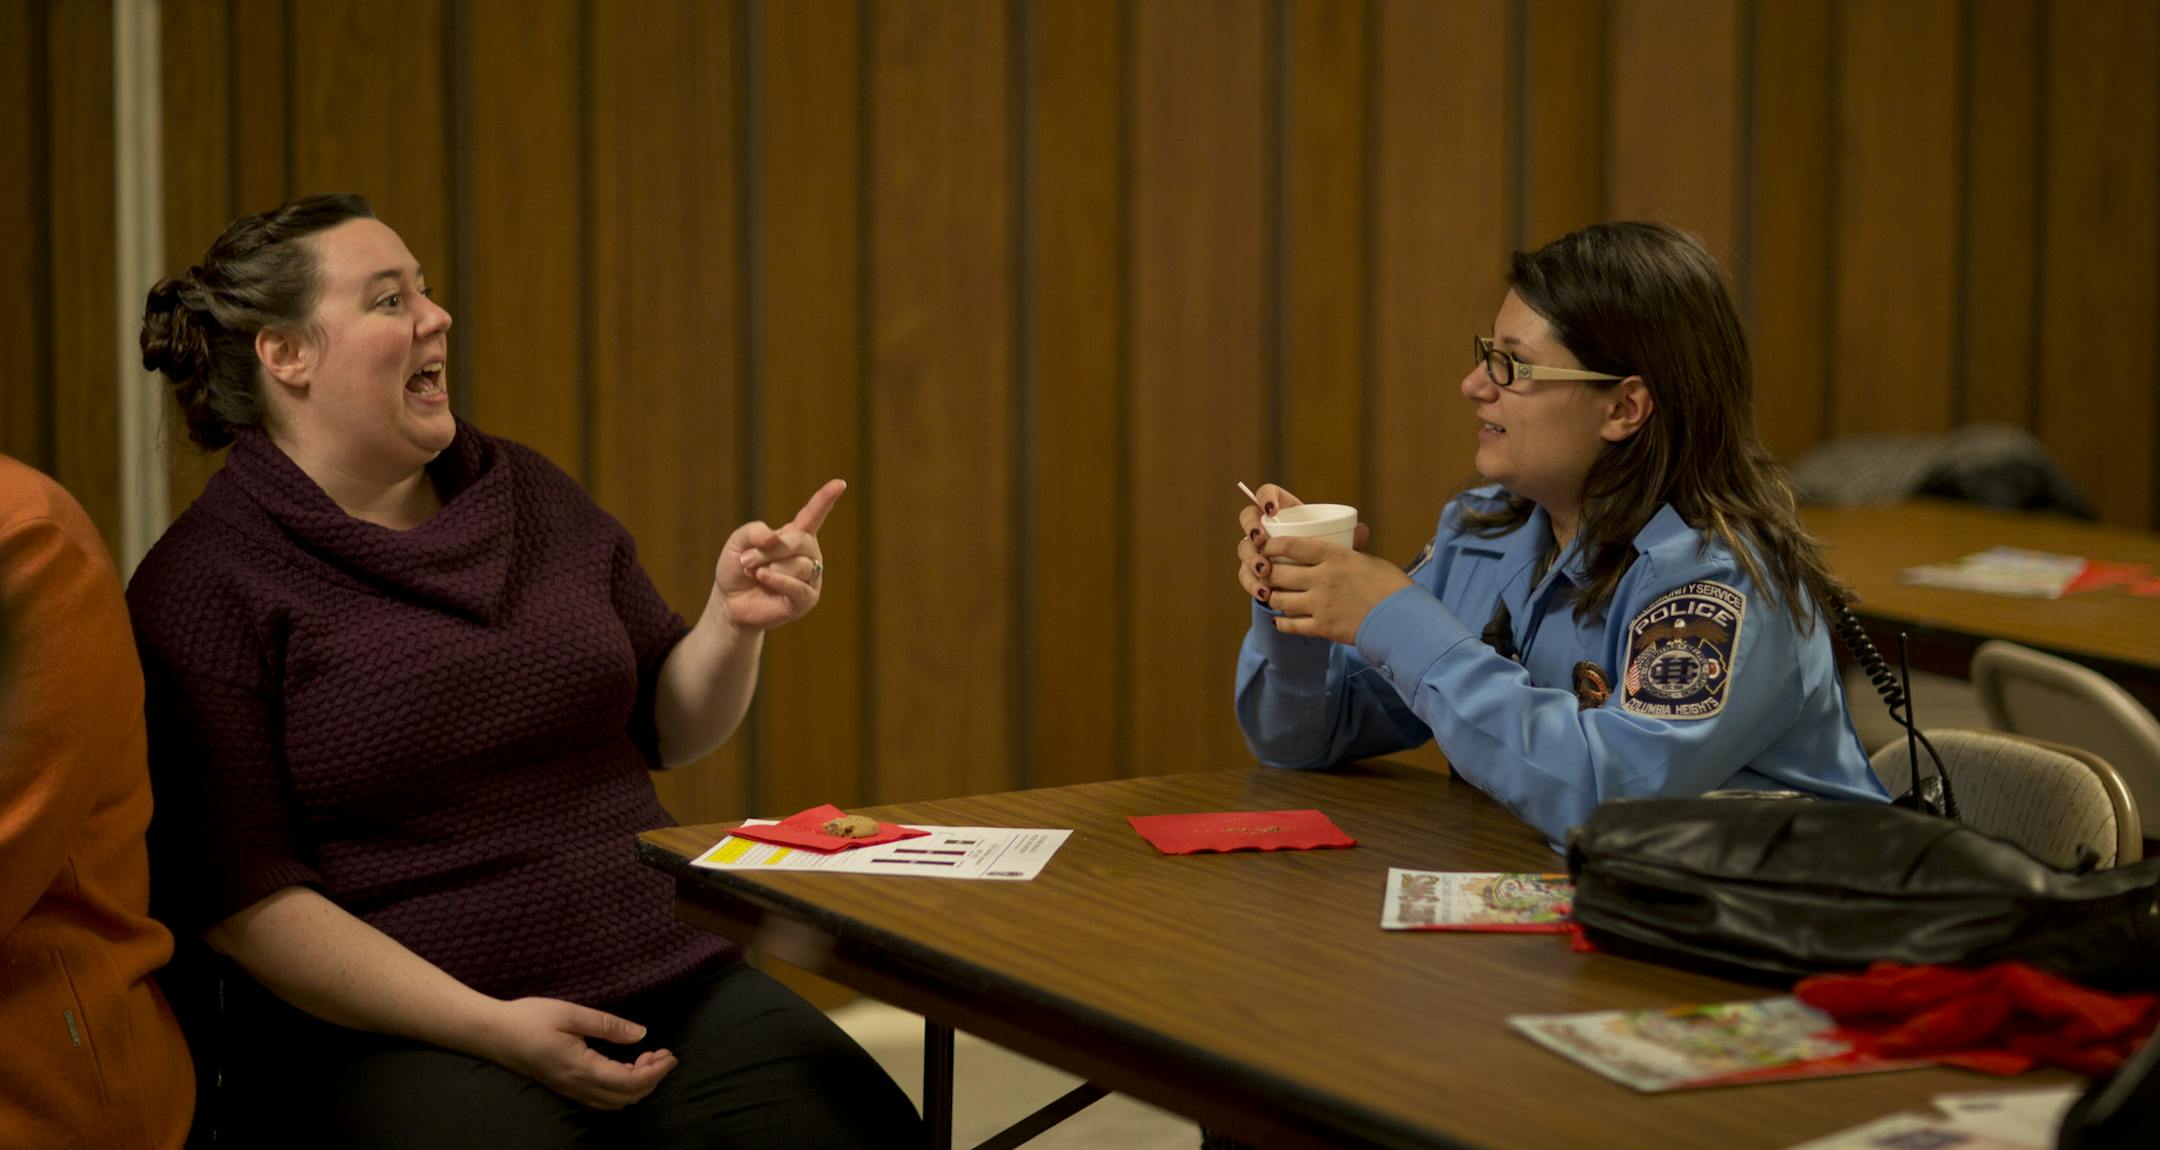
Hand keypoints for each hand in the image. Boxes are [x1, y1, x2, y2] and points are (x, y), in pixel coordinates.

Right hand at [481, 997, 676, 1109]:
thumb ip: (608, 1025)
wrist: (492, 1034)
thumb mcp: (571, 1014)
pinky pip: (600, 1098)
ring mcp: (570, 1090)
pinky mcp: (564, 1087)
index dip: (656, 1073)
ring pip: (614, 1101)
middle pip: (626, 1098)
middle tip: (662, 1054)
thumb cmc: (529, 1019)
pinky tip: (623, 1064)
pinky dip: (620, 1087)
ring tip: (645, 1058)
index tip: (670, 1055)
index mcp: (582, 1068)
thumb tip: (641, 1034)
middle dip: (651, 1079)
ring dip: (636, 1085)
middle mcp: (577, 1086)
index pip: (630, 1082)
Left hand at [715, 479, 845, 630]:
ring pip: (798, 564)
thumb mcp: (738, 542)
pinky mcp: (807, 599)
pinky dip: (777, 580)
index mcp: (796, 535)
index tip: (840, 483)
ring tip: (755, 574)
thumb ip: (755, 531)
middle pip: (799, 541)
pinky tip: (763, 579)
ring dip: (769, 568)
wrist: (730, 602)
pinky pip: (798, 587)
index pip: (814, 514)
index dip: (826, 499)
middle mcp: (808, 554)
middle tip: (747, 560)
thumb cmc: (737, 569)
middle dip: (769, 550)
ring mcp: (810, 577)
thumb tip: (776, 538)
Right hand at [1236, 482, 1370, 610]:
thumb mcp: (1337, 546)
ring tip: (1265, 572)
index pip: (1267, 494)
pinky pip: (1245, 575)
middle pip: (1248, 519)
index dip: (1265, 497)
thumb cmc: (1328, 558)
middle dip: (1251, 530)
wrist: (1316, 587)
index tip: (1272, 510)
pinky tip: (1263, 593)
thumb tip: (1362, 531)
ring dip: (1251, 560)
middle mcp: (1266, 527)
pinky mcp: (1252, 572)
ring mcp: (1256, 550)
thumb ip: (1348, 539)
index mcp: (1285, 511)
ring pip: (1244, 549)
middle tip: (1262, 542)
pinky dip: (1252, 584)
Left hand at [1254, 535, 1407, 644]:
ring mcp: (1320, 604)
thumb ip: (1347, 556)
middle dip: (1265, 573)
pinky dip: (1282, 622)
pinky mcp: (1323, 627)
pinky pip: (1291, 625)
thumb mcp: (1368, 561)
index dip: (1273, 545)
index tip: (1266, 546)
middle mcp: (1323, 578)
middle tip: (1264, 573)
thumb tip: (1338, 549)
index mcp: (1335, 556)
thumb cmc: (1392, 586)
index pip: (1292, 545)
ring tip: (1272, 596)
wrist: (1403, 618)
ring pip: (1280, 600)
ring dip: (1272, 598)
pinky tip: (1280, 620)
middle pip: (1278, 574)